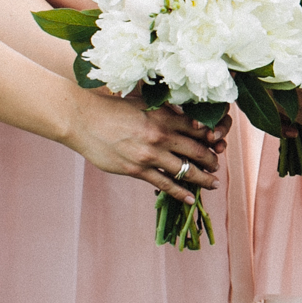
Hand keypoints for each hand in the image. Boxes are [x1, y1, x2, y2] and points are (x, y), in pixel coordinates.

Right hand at [65, 96, 222, 204]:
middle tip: (217, 167)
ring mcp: (150, 155)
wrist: (82, 119)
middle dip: (212, 162)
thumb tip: (187, 117)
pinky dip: (180, 193)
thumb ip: (167, 111)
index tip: (219, 145)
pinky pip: (164, 184)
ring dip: (203, 179)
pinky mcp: (136, 170)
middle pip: (198, 152)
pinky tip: (189, 199)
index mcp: (166, 118)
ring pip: (185, 171)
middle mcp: (161, 136)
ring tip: (213, 184)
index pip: (200, 131)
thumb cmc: (113, 108)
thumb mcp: (145, 103)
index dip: (214, 140)